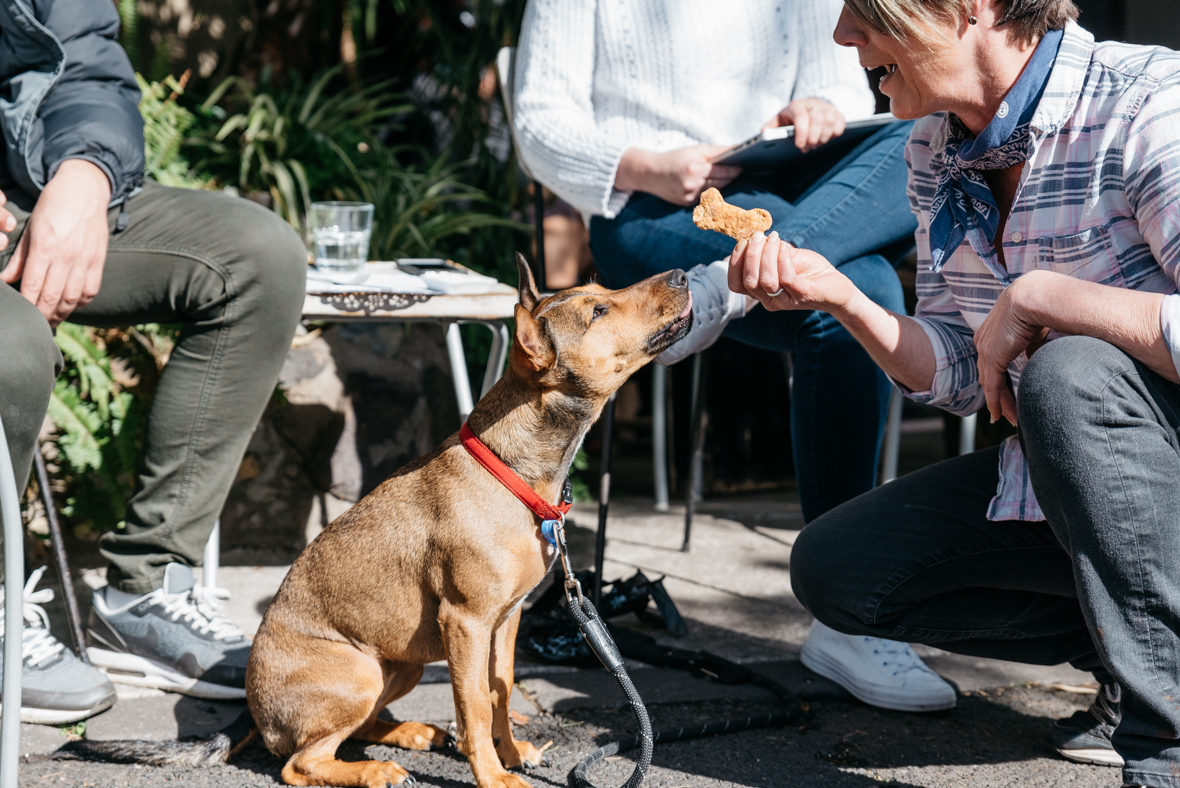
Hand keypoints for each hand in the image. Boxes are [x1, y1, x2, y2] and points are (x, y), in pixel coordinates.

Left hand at [0, 159, 111, 325]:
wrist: (84, 190)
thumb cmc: (53, 207)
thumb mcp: (30, 228)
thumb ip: (20, 258)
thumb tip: (7, 280)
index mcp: (45, 247)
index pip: (33, 286)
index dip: (27, 305)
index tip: (22, 315)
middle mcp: (66, 256)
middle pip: (52, 297)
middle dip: (42, 315)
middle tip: (36, 325)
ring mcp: (85, 260)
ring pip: (72, 298)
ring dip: (61, 313)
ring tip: (52, 320)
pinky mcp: (99, 261)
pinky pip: (91, 290)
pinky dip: (80, 302)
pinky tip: (71, 305)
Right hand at [615, 145, 740, 205]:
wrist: (650, 173)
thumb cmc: (675, 158)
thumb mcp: (694, 150)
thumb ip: (717, 151)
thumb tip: (738, 148)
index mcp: (695, 168)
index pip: (722, 171)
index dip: (735, 169)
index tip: (744, 166)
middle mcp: (692, 184)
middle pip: (721, 182)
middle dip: (731, 176)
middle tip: (742, 171)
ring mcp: (689, 196)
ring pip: (714, 190)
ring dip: (723, 184)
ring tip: (731, 177)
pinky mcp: (686, 204)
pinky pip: (705, 197)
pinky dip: (710, 191)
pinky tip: (715, 185)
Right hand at [727, 230, 855, 312]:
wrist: (836, 285)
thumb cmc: (807, 270)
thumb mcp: (782, 257)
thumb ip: (766, 251)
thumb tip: (751, 234)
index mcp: (759, 292)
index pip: (735, 283)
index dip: (735, 261)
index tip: (744, 240)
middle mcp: (768, 300)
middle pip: (748, 281)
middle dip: (751, 254)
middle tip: (760, 236)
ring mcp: (785, 300)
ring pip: (765, 281)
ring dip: (767, 254)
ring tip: (775, 238)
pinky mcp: (802, 296)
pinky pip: (786, 278)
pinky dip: (783, 259)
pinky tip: (786, 248)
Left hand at [762, 98, 845, 151]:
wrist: (805, 111)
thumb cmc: (789, 120)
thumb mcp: (777, 123)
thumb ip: (770, 128)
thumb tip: (763, 133)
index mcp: (795, 105)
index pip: (801, 116)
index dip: (802, 132)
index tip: (799, 145)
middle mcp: (812, 103)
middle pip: (818, 119)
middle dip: (813, 138)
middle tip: (808, 148)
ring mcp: (826, 106)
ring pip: (830, 120)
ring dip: (824, 137)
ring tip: (816, 144)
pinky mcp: (836, 112)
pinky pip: (841, 121)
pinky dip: (835, 132)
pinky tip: (828, 138)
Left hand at [974, 274, 1049, 426]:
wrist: (1037, 296)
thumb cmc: (1044, 307)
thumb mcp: (1035, 330)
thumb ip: (1031, 347)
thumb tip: (1034, 361)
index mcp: (993, 330)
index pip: (992, 360)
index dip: (998, 377)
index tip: (1006, 392)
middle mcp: (984, 339)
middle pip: (988, 373)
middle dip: (998, 394)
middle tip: (1005, 412)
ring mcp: (985, 348)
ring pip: (991, 383)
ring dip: (1000, 402)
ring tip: (1009, 418)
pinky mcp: (992, 357)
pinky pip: (993, 385)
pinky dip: (996, 402)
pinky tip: (1000, 414)